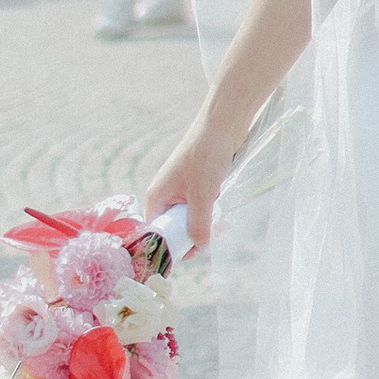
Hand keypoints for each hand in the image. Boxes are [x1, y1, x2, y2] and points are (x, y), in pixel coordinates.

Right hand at [139, 120, 236, 261]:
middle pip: (174, 228)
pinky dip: (211, 209)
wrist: (222, 125)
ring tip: (220, 219)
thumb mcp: (202, 196)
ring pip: (190, 218)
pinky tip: (221, 202)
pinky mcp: (197, 185)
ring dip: (205, 221)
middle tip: (212, 235)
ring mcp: (181, 190)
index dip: (171, 246)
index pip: (156, 234)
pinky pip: (200, 207)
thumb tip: (199, 248)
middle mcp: (165, 195)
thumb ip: (198, 225)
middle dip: (192, 234)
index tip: (192, 252)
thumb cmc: (206, 157)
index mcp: (156, 198)